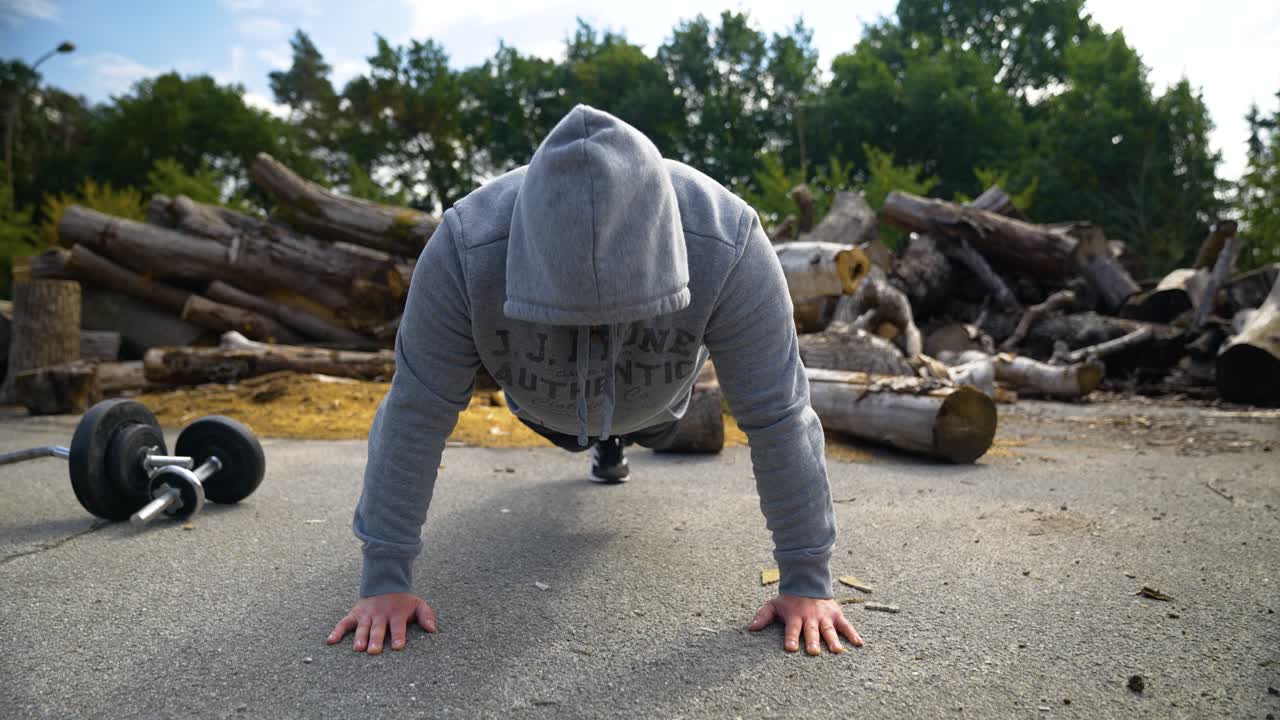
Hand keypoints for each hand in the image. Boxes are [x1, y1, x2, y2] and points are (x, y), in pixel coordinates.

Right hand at [327, 592, 436, 653]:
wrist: (385, 582)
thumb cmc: (403, 601)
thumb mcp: (418, 604)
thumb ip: (426, 616)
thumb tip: (432, 629)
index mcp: (396, 614)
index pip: (398, 626)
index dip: (398, 636)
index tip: (398, 647)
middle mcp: (380, 615)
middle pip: (378, 629)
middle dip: (376, 639)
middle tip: (374, 650)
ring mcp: (366, 615)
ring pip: (362, 627)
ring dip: (360, 637)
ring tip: (358, 648)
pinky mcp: (355, 614)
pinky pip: (344, 623)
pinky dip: (337, 631)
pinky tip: (331, 641)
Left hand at [748, 593, 863, 654]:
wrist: (807, 583)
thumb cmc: (788, 600)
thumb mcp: (773, 605)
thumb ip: (763, 616)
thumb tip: (750, 628)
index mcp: (795, 616)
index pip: (792, 629)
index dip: (790, 638)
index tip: (790, 648)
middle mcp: (810, 618)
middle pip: (811, 631)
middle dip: (812, 641)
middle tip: (813, 652)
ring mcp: (824, 617)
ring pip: (828, 630)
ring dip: (832, 640)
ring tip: (837, 651)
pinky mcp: (836, 615)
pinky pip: (846, 625)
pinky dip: (853, 634)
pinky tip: (859, 644)